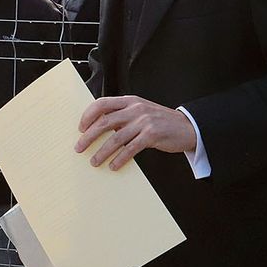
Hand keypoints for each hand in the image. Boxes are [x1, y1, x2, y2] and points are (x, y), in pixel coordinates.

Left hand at [76, 95, 196, 170]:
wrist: (187, 127)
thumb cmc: (159, 121)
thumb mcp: (140, 112)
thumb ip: (122, 116)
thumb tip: (97, 128)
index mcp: (130, 101)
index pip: (102, 103)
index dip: (88, 115)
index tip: (80, 128)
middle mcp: (136, 109)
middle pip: (104, 122)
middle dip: (88, 137)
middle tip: (79, 148)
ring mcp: (144, 122)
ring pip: (115, 138)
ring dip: (102, 152)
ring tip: (94, 162)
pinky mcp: (152, 135)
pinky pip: (130, 149)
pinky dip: (120, 159)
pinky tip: (114, 166)